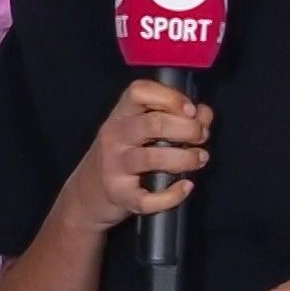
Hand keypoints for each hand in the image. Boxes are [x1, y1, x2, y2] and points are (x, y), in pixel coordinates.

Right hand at [59, 79, 212, 234]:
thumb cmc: (120, 157)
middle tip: (201, 137)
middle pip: (154, 123)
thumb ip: (174, 118)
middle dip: (188, 129)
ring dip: (186, 158)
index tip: (191, 110)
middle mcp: (114, 136)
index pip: (140, 91)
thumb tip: (204, 114)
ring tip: (200, 159)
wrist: (85, 195)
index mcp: (120, 114)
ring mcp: (114, 166)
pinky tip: (185, 187)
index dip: (170, 97)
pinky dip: (172, 195)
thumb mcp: (138, 132)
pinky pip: (148, 198)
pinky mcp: (119, 194)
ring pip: (153, 158)